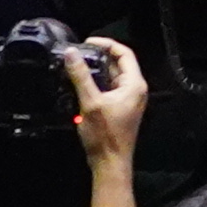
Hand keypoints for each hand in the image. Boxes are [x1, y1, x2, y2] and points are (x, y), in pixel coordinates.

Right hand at [61, 30, 150, 160]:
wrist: (110, 164)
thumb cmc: (104, 136)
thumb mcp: (90, 102)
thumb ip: (80, 76)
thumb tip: (71, 53)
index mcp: (134, 85)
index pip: (124, 53)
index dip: (106, 44)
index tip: (87, 42)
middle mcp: (135, 90)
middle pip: (118, 64)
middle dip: (98, 57)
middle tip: (78, 54)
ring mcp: (128, 100)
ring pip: (112, 77)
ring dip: (96, 71)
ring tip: (77, 66)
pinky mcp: (121, 108)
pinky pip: (110, 88)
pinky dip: (97, 83)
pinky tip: (81, 84)